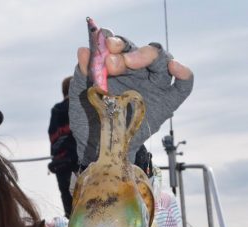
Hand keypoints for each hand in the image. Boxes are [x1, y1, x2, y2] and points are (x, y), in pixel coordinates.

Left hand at [69, 32, 192, 166]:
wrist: (97, 143)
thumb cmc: (89, 114)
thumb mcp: (82, 93)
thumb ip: (84, 71)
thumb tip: (83, 51)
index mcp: (121, 63)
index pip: (123, 46)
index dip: (116, 43)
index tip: (106, 46)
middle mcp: (140, 71)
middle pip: (143, 51)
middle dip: (128, 52)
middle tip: (111, 62)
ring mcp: (155, 85)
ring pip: (162, 61)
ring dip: (147, 56)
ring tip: (130, 62)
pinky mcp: (167, 102)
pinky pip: (183, 85)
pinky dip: (184, 74)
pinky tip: (175, 67)